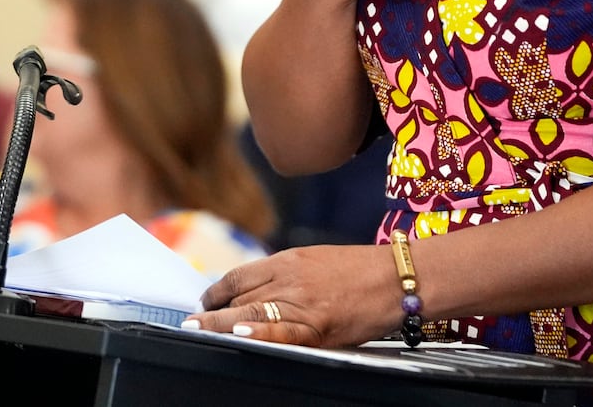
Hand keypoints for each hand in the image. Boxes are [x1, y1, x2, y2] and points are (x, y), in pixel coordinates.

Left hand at [187, 245, 399, 347]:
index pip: (239, 275)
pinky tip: (240, 334)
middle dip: (213, 313)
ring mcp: (302, 301)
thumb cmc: (362, 270)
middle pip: (239, 296)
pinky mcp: (318, 324)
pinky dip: (259, 333)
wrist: (399, 278)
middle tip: (193, 325)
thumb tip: (258, 294)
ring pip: (250, 312)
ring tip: (199, 331)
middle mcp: (290, 277)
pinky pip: (281, 330)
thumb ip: (287, 275)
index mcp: (290, 259)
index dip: (216, 291)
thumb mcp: (318, 261)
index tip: (205, 304)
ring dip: (220, 325)